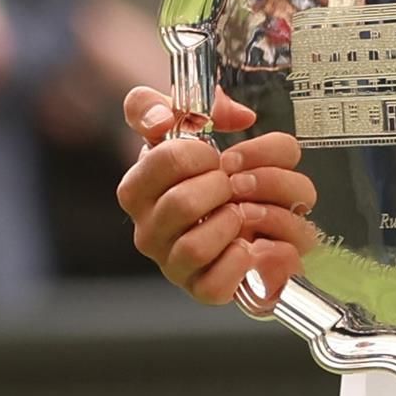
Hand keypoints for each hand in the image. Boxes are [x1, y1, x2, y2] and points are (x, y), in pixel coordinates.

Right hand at [115, 87, 315, 307]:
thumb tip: (237, 116)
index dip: (196, 152)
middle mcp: (148, 230)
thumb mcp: (200, 126)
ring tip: (246, 212)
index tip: (213, 154)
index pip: (158, 160)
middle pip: (181, 204)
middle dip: (223, 186)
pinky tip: (255, 243)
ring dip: (235, 221)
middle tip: (236, 183)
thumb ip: (198, 105)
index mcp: (140, 187)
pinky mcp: (201, 290)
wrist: (254, 221)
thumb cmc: (219, 173)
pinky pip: (214, 285)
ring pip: (195, 246)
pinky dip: (243, 261)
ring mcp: (172, 263)